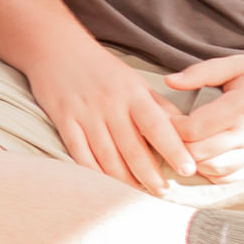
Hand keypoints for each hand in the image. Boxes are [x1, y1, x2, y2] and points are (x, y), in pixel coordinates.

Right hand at [25, 41, 195, 192]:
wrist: (55, 47)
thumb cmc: (100, 67)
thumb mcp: (134, 80)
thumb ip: (158, 106)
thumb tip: (184, 130)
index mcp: (132, 93)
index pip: (157, 126)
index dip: (174, 149)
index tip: (189, 169)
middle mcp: (109, 105)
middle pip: (132, 147)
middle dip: (149, 174)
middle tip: (163, 193)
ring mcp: (84, 114)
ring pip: (106, 154)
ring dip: (122, 179)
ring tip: (136, 195)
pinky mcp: (63, 120)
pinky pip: (79, 152)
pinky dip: (91, 171)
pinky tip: (101, 186)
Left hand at [167, 51, 243, 179]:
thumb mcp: (241, 64)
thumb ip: (202, 72)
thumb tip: (169, 80)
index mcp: (238, 110)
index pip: (191, 131)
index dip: (170, 128)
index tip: (162, 118)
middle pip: (197, 155)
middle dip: (176, 148)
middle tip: (166, 136)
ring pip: (214, 171)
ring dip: (194, 163)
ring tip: (184, 147)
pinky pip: (233, 178)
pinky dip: (214, 174)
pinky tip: (206, 159)